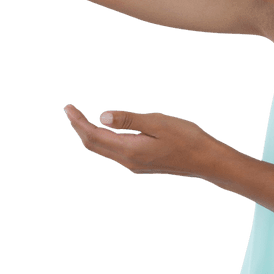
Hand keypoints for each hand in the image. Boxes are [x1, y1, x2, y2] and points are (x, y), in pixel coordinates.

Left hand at [62, 105, 221, 178]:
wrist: (206, 161)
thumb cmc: (186, 138)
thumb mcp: (157, 123)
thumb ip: (129, 120)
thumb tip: (101, 116)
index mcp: (129, 150)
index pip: (94, 136)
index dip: (78, 122)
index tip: (67, 108)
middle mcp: (128, 161)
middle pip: (94, 146)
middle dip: (79, 128)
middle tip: (69, 110)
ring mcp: (135, 165)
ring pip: (103, 150)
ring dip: (90, 135)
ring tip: (81, 119)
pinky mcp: (142, 164)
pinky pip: (114, 152)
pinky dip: (103, 140)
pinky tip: (105, 131)